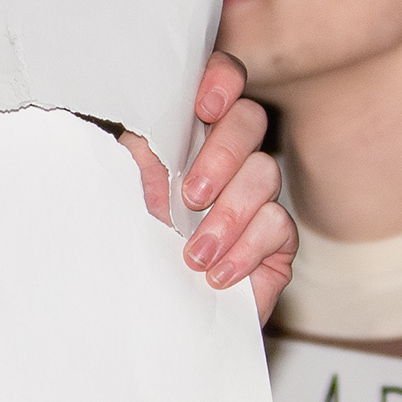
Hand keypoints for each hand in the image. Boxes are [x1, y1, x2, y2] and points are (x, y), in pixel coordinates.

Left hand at [124, 53, 295, 321]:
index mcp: (188, 137)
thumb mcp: (124, 206)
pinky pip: (277, 225)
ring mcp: (256, 197)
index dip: (221, 81)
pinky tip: (216, 273)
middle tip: (190, 197)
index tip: (205, 105)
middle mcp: (227, 159)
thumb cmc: (137, 255)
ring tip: (194, 253)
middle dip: (222, 155)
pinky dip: (245, 248)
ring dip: (228, 215)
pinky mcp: (278, 239)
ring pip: (265, 173)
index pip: (219, 84)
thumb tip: (141, 143)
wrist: (156, 321)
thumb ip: (133, 169)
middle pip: (249, 120)